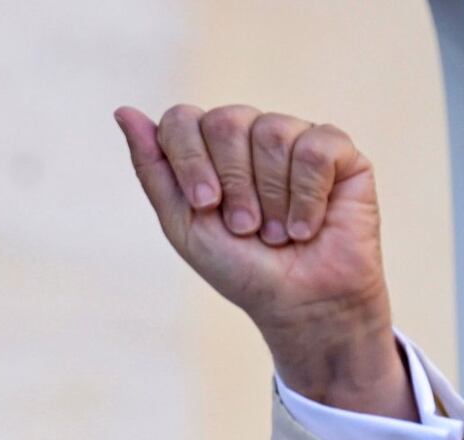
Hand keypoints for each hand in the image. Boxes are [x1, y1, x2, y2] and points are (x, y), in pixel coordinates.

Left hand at [115, 104, 415, 420]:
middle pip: (226, 119)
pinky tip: (307, 226)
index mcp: (208, 148)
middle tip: (245, 227)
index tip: (205, 205)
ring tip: (278, 233)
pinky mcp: (339, 152)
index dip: (190, 160)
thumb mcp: (182, 224)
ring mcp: (295, 139)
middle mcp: (250, 135)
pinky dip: (307, 196)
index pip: (183, 119)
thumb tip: (123, 111)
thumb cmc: (240, 267)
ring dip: (270, 197)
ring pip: (272, 131)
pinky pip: (316, 148)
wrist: (300, 304)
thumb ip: (152, 168)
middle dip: (232, 183)